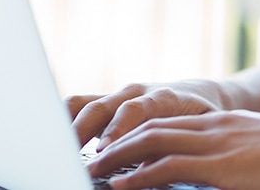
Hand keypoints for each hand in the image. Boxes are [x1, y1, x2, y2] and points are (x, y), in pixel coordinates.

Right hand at [66, 81, 224, 149]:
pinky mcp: (107, 100)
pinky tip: (57, 141)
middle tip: (70, 156)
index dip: (118, 129)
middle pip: (102, 106)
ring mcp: (119, 94)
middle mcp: (137, 91)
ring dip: (68, 125)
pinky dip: (65, 119)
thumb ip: (176, 144)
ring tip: (56, 150)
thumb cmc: (203, 116)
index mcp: (164, 97)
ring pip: (85, 103)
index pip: (136, 109)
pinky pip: (80, 105)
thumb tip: (153, 167)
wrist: (202, 94)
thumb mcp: (200, 130)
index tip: (104, 150)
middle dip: (84, 131)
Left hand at [87, 109, 259, 189]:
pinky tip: (120, 186)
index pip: (169, 121)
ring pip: (151, 145)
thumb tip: (227, 172)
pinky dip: (139, 176)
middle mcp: (214, 128)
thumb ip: (237, 156)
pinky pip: (168, 169)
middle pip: (151, 127)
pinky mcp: (220, 168)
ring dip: (116, 158)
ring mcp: (216, 145)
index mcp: (224, 123)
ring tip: (91, 170)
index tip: (114, 143)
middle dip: (117, 141)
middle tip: (89, 155)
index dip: (138, 132)